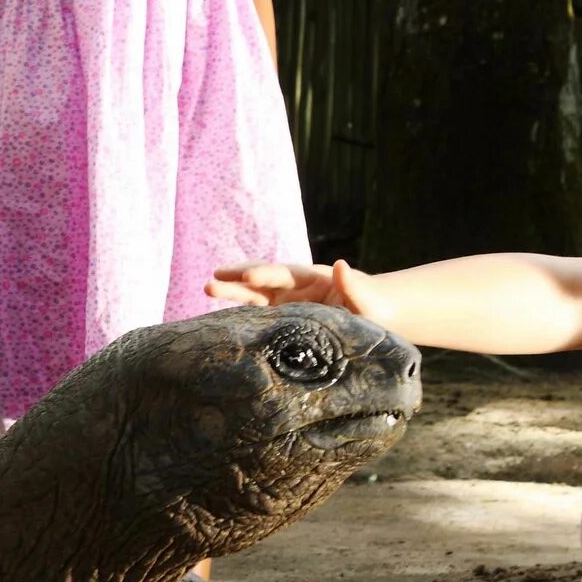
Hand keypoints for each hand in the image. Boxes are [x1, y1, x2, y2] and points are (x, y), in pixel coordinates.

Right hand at [209, 258, 367, 314]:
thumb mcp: (368, 300)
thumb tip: (340, 265)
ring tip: (207, 288)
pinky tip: (219, 317)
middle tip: (212, 280)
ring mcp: (287, 301)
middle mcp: (295, 286)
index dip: (266, 274)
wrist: (375, 315)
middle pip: (262, 279)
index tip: (248, 275)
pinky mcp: (283, 317)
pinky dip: (240, 313)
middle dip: (238, 278)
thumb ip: (354, 286)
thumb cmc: (374, 308)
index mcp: (314, 279)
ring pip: (255, 294)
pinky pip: (258, 314)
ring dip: (232, 291)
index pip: (285, 274)